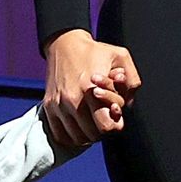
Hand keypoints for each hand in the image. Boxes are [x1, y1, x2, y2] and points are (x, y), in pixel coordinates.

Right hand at [44, 29, 141, 149]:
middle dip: (103, 130)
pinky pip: (60, 134)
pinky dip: (71, 136)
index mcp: (90, 90)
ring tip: (93, 122)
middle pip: (92, 135)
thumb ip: (132, 80)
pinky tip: (79, 127)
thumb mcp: (120, 56)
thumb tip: (128, 104)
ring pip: (77, 138)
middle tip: (105, 118)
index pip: (105, 126)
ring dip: (88, 134)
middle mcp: (72, 100)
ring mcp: (58, 105)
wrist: (65, 43)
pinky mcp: (48, 106)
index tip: (114, 115)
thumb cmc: (94, 51)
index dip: (114, 125)